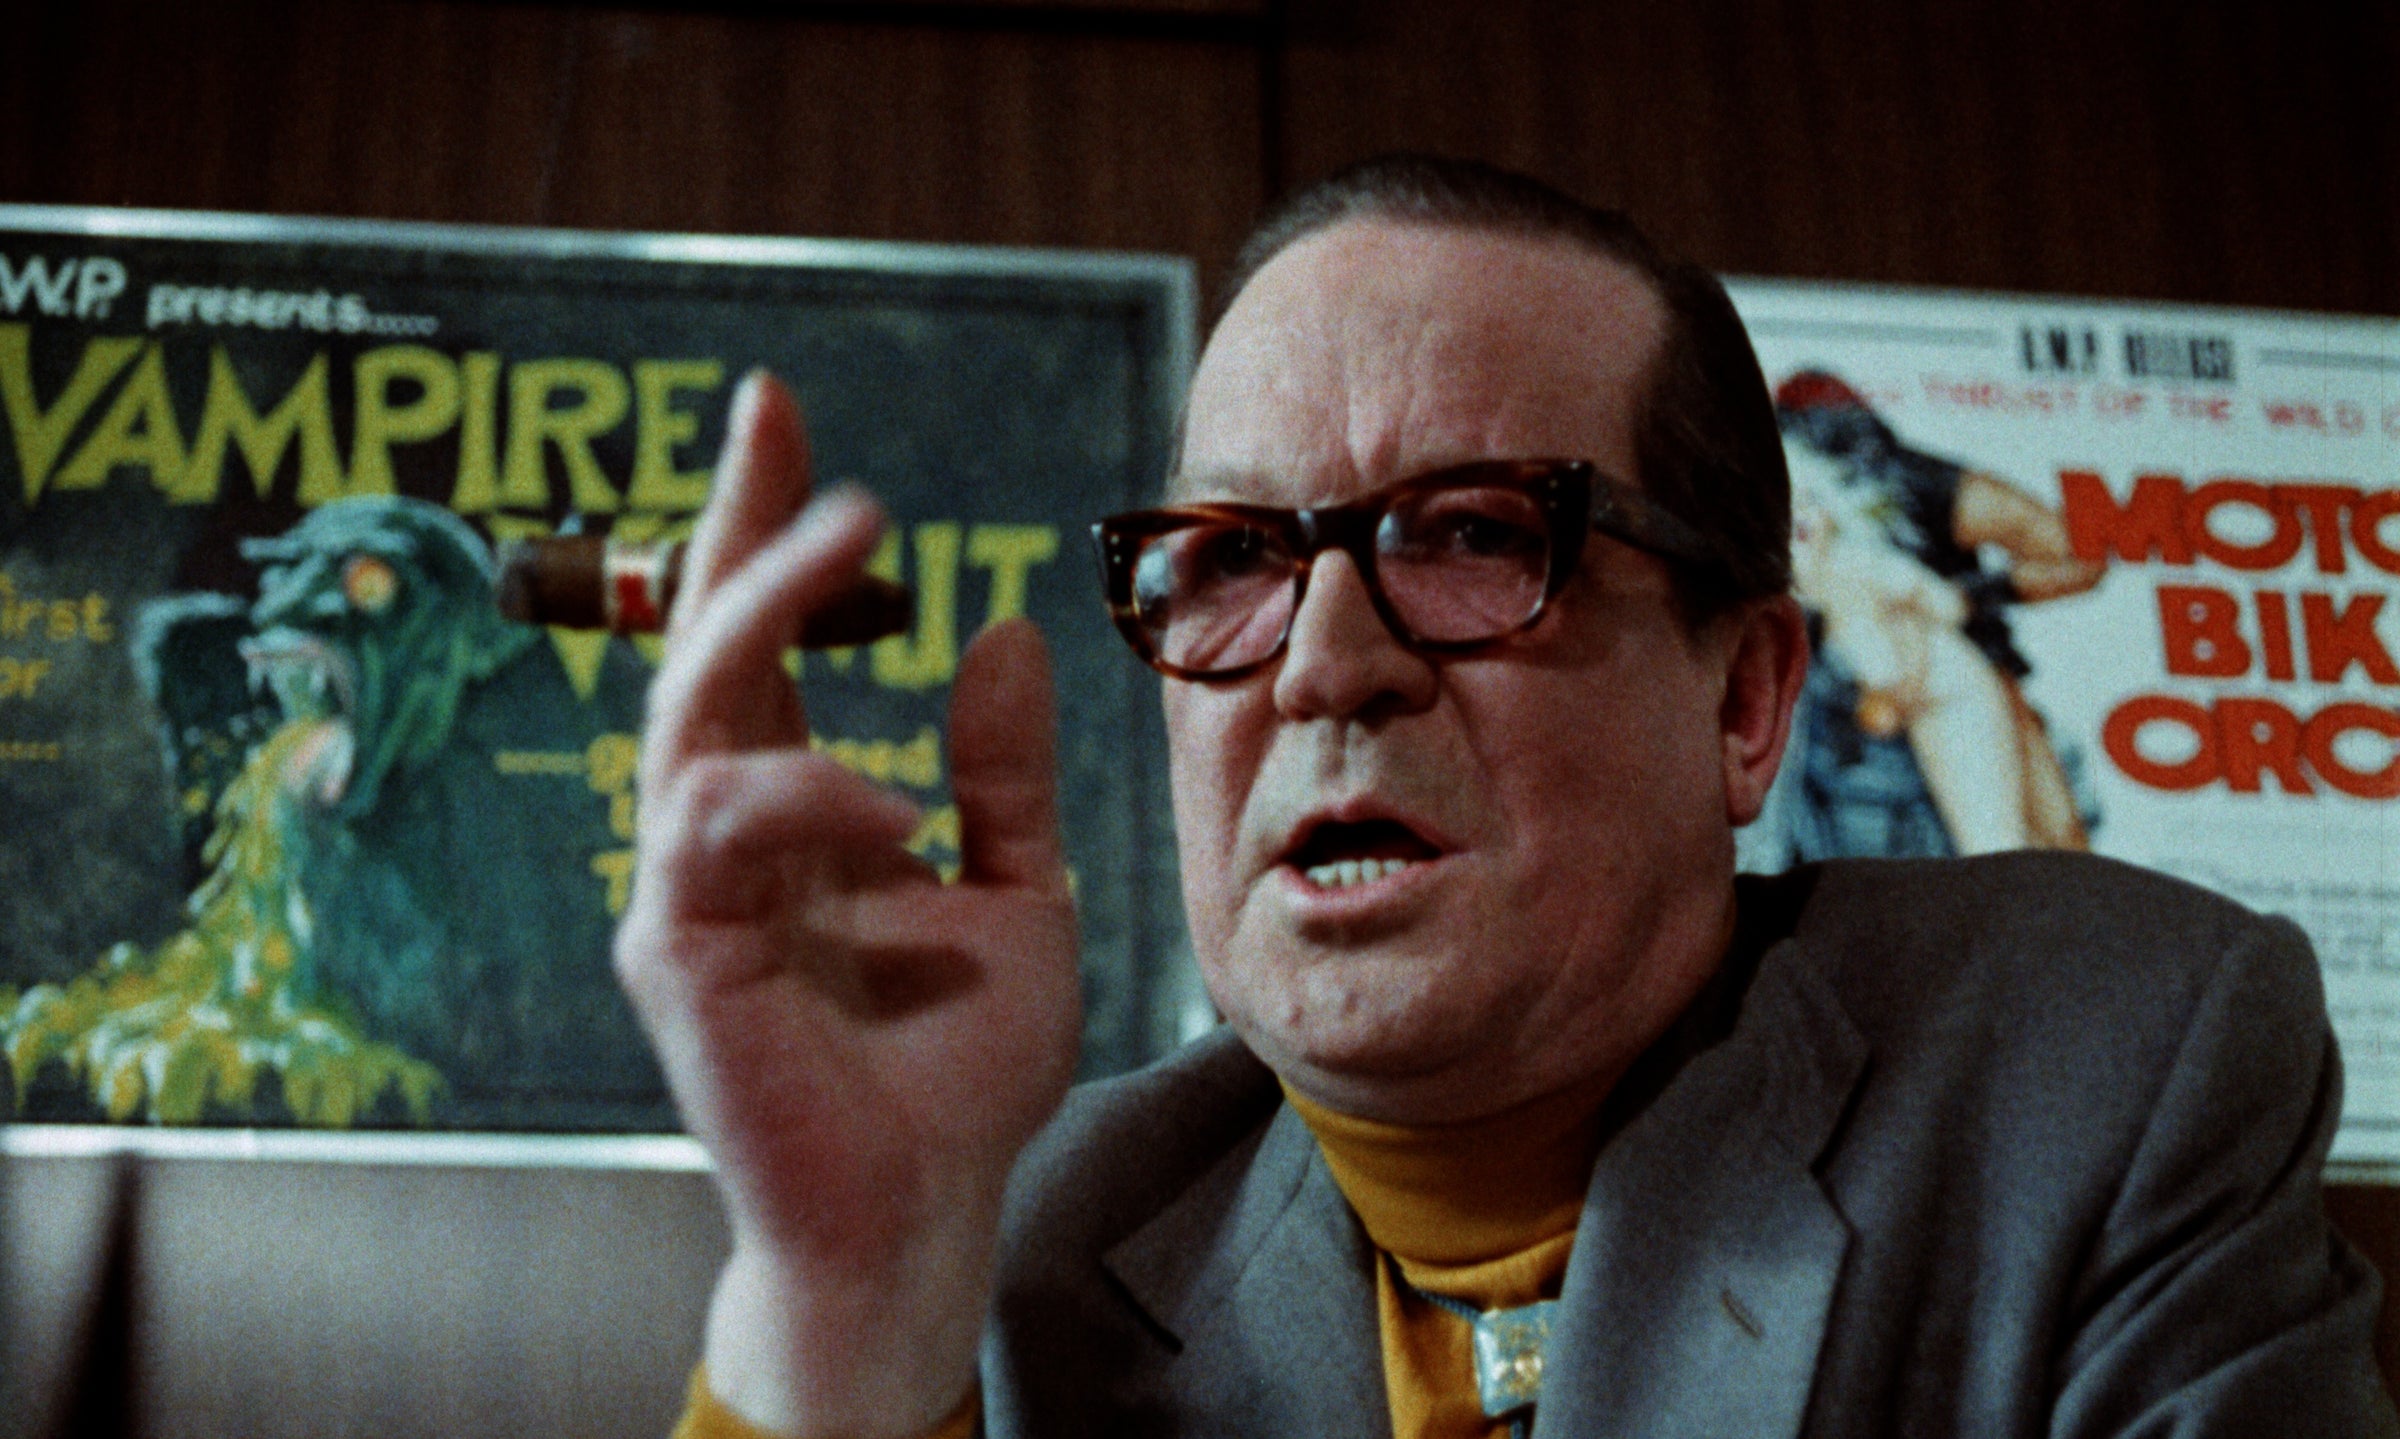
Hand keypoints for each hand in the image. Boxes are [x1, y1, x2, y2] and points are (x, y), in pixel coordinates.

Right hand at [615, 372, 1080, 1436]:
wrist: (927, 1212)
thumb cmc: (956, 1072)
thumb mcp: (1017, 893)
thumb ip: (1003, 774)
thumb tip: (998, 630)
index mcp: (796, 813)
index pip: (767, 646)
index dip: (764, 530)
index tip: (779, 416)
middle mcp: (724, 838)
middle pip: (702, 646)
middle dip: (737, 527)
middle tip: (780, 421)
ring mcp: (688, 894)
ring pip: (688, 713)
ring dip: (766, 610)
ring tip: (861, 531)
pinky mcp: (680, 957)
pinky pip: (717, 836)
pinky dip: (806, 801)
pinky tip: (891, 819)